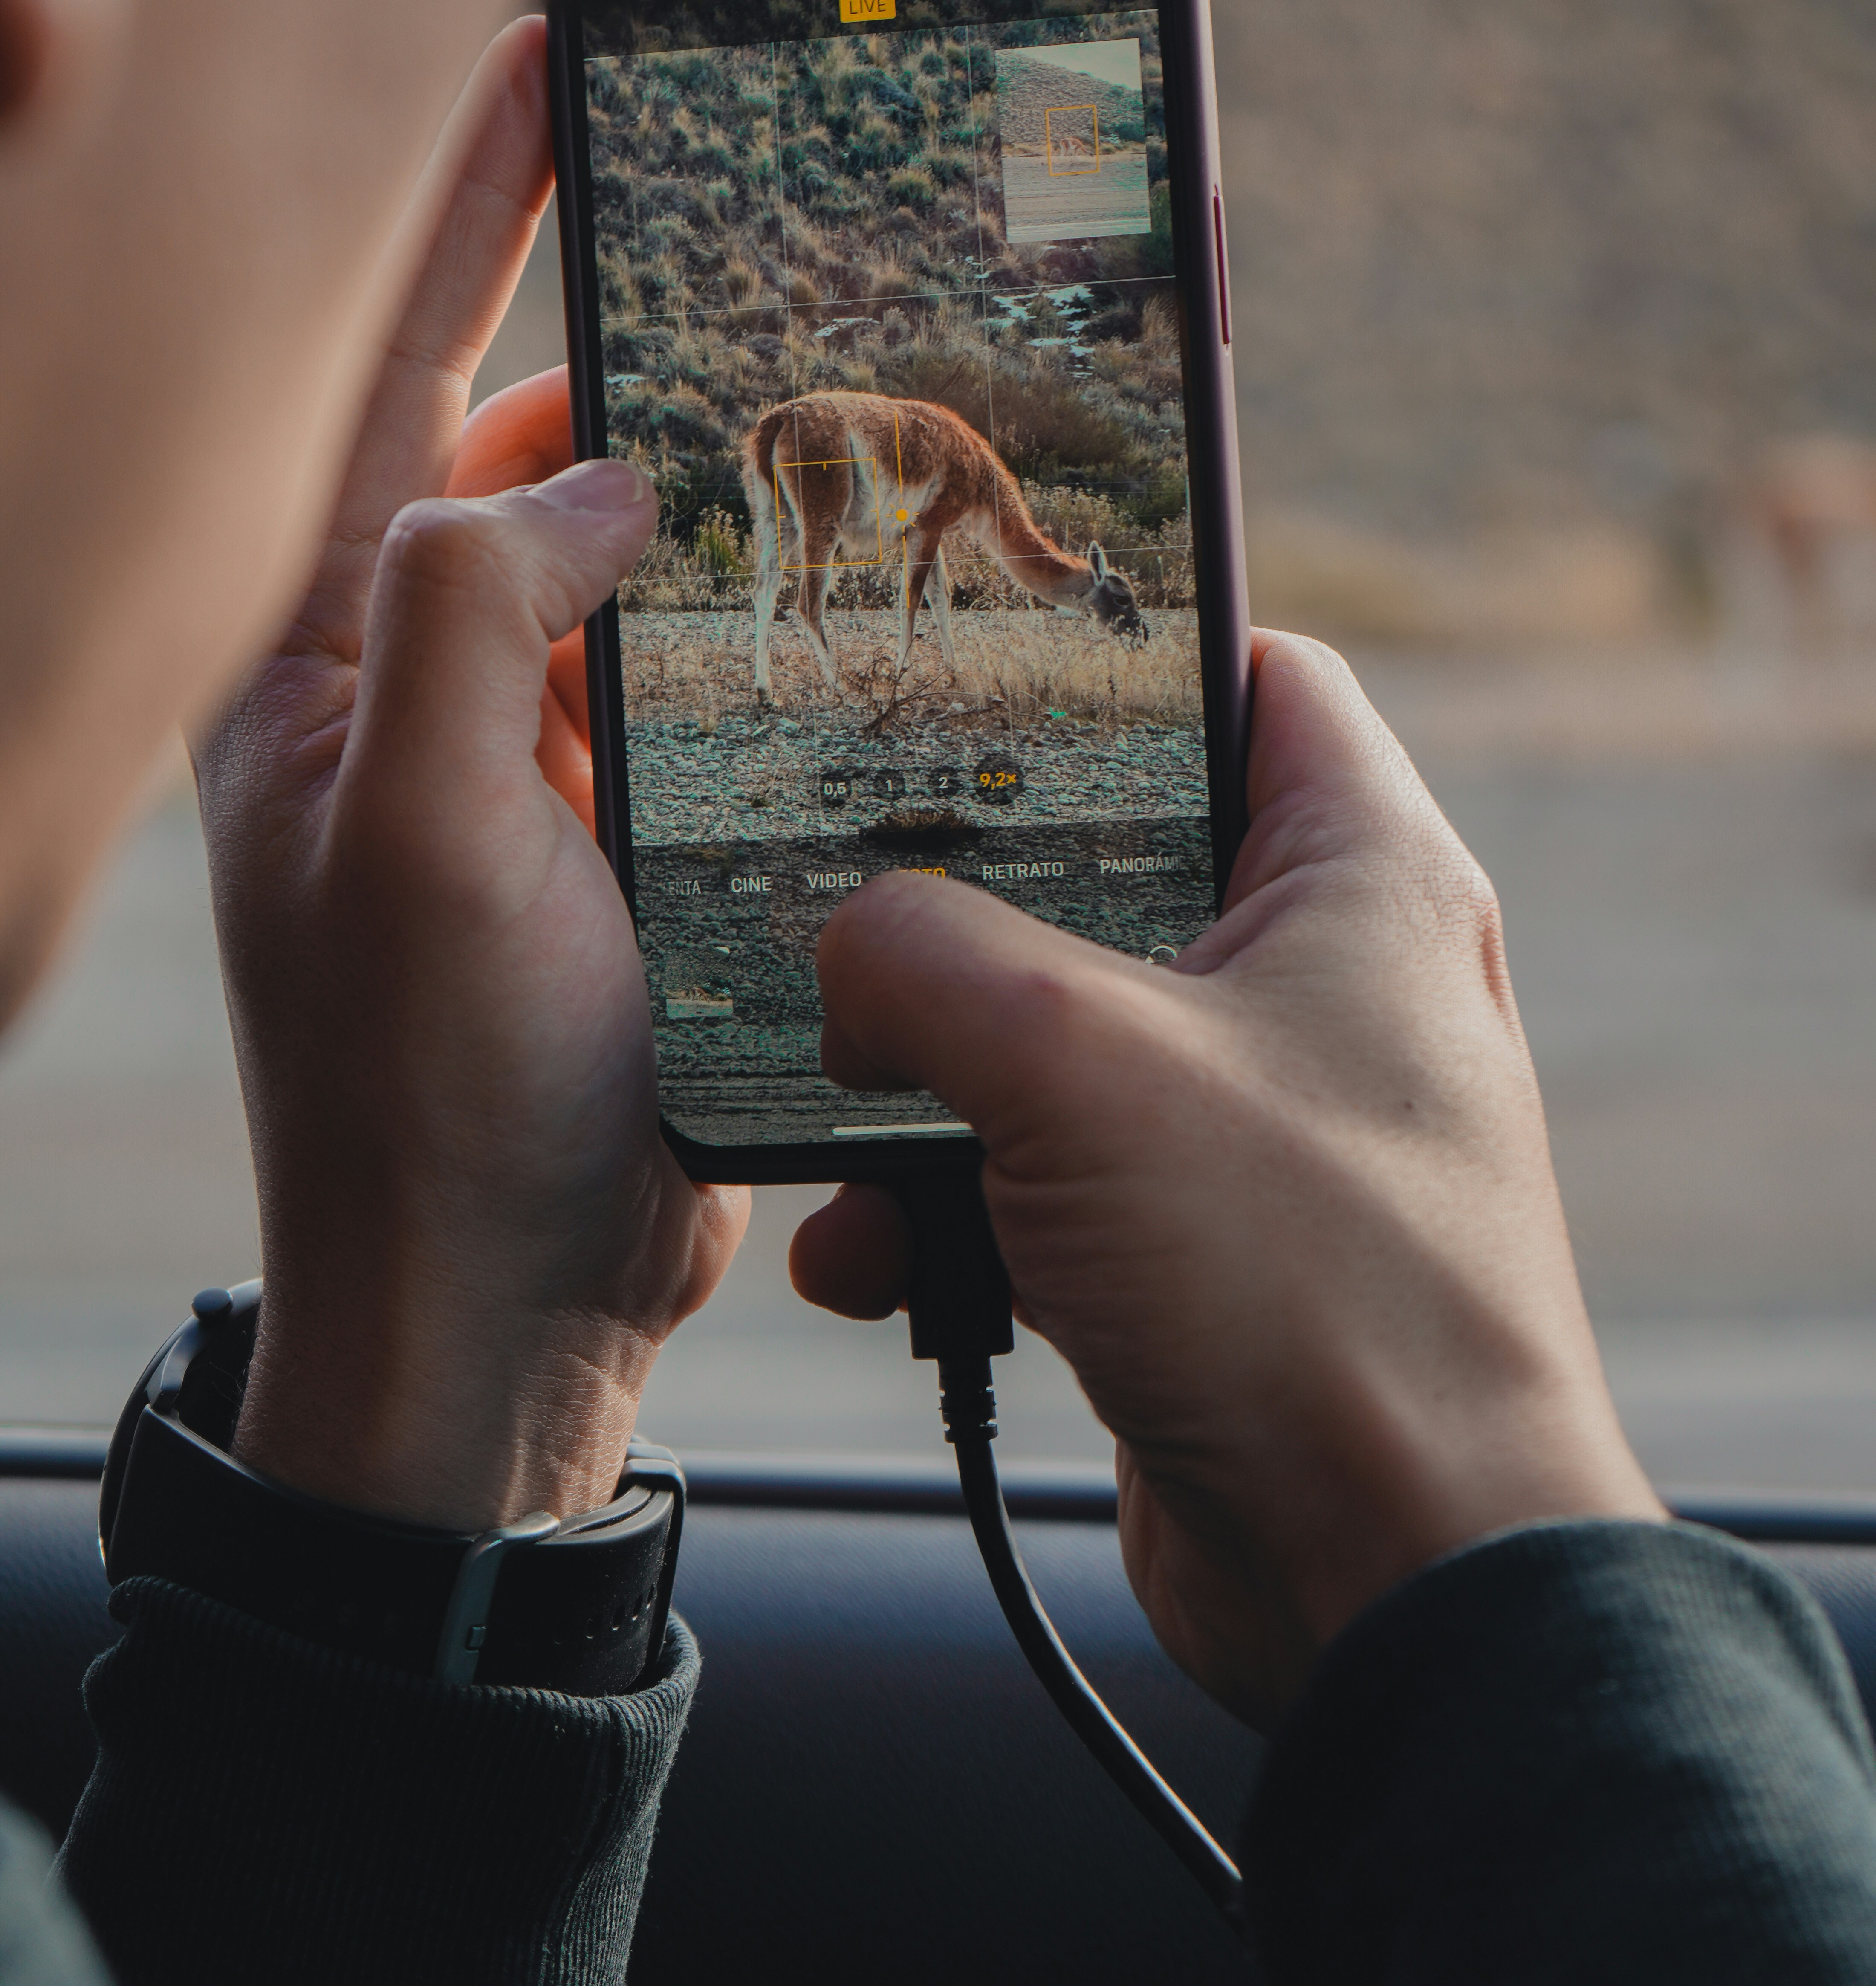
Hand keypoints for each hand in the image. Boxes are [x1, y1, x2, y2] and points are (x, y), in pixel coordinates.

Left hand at [196, 18, 747, 1531]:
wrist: (496, 1321)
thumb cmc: (433, 1101)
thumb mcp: (420, 839)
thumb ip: (475, 615)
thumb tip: (597, 477)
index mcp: (323, 655)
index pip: (385, 367)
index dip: (471, 199)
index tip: (551, 50)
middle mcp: (408, 679)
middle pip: (520, 446)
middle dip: (630, 354)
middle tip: (765, 249)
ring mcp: (512, 751)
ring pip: (621, 554)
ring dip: (716, 493)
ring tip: (839, 415)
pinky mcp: (608, 821)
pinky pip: (682, 663)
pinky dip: (753, 614)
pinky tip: (841, 580)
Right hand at [791, 633, 1658, 1726]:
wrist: (1393, 1577)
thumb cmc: (1302, 1285)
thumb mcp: (1068, 1056)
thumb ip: (918, 954)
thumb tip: (848, 959)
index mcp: (1365, 877)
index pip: (1254, 676)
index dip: (1120, 652)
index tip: (976, 660)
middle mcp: (1331, 982)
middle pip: (1117, 859)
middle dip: (964, 896)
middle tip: (838, 883)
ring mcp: (1270, 1120)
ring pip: (1060, 1035)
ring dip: (930, 1082)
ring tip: (835, 1111)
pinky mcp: (1209, 1248)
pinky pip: (1051, 1181)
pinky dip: (951, 1209)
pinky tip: (870, 1258)